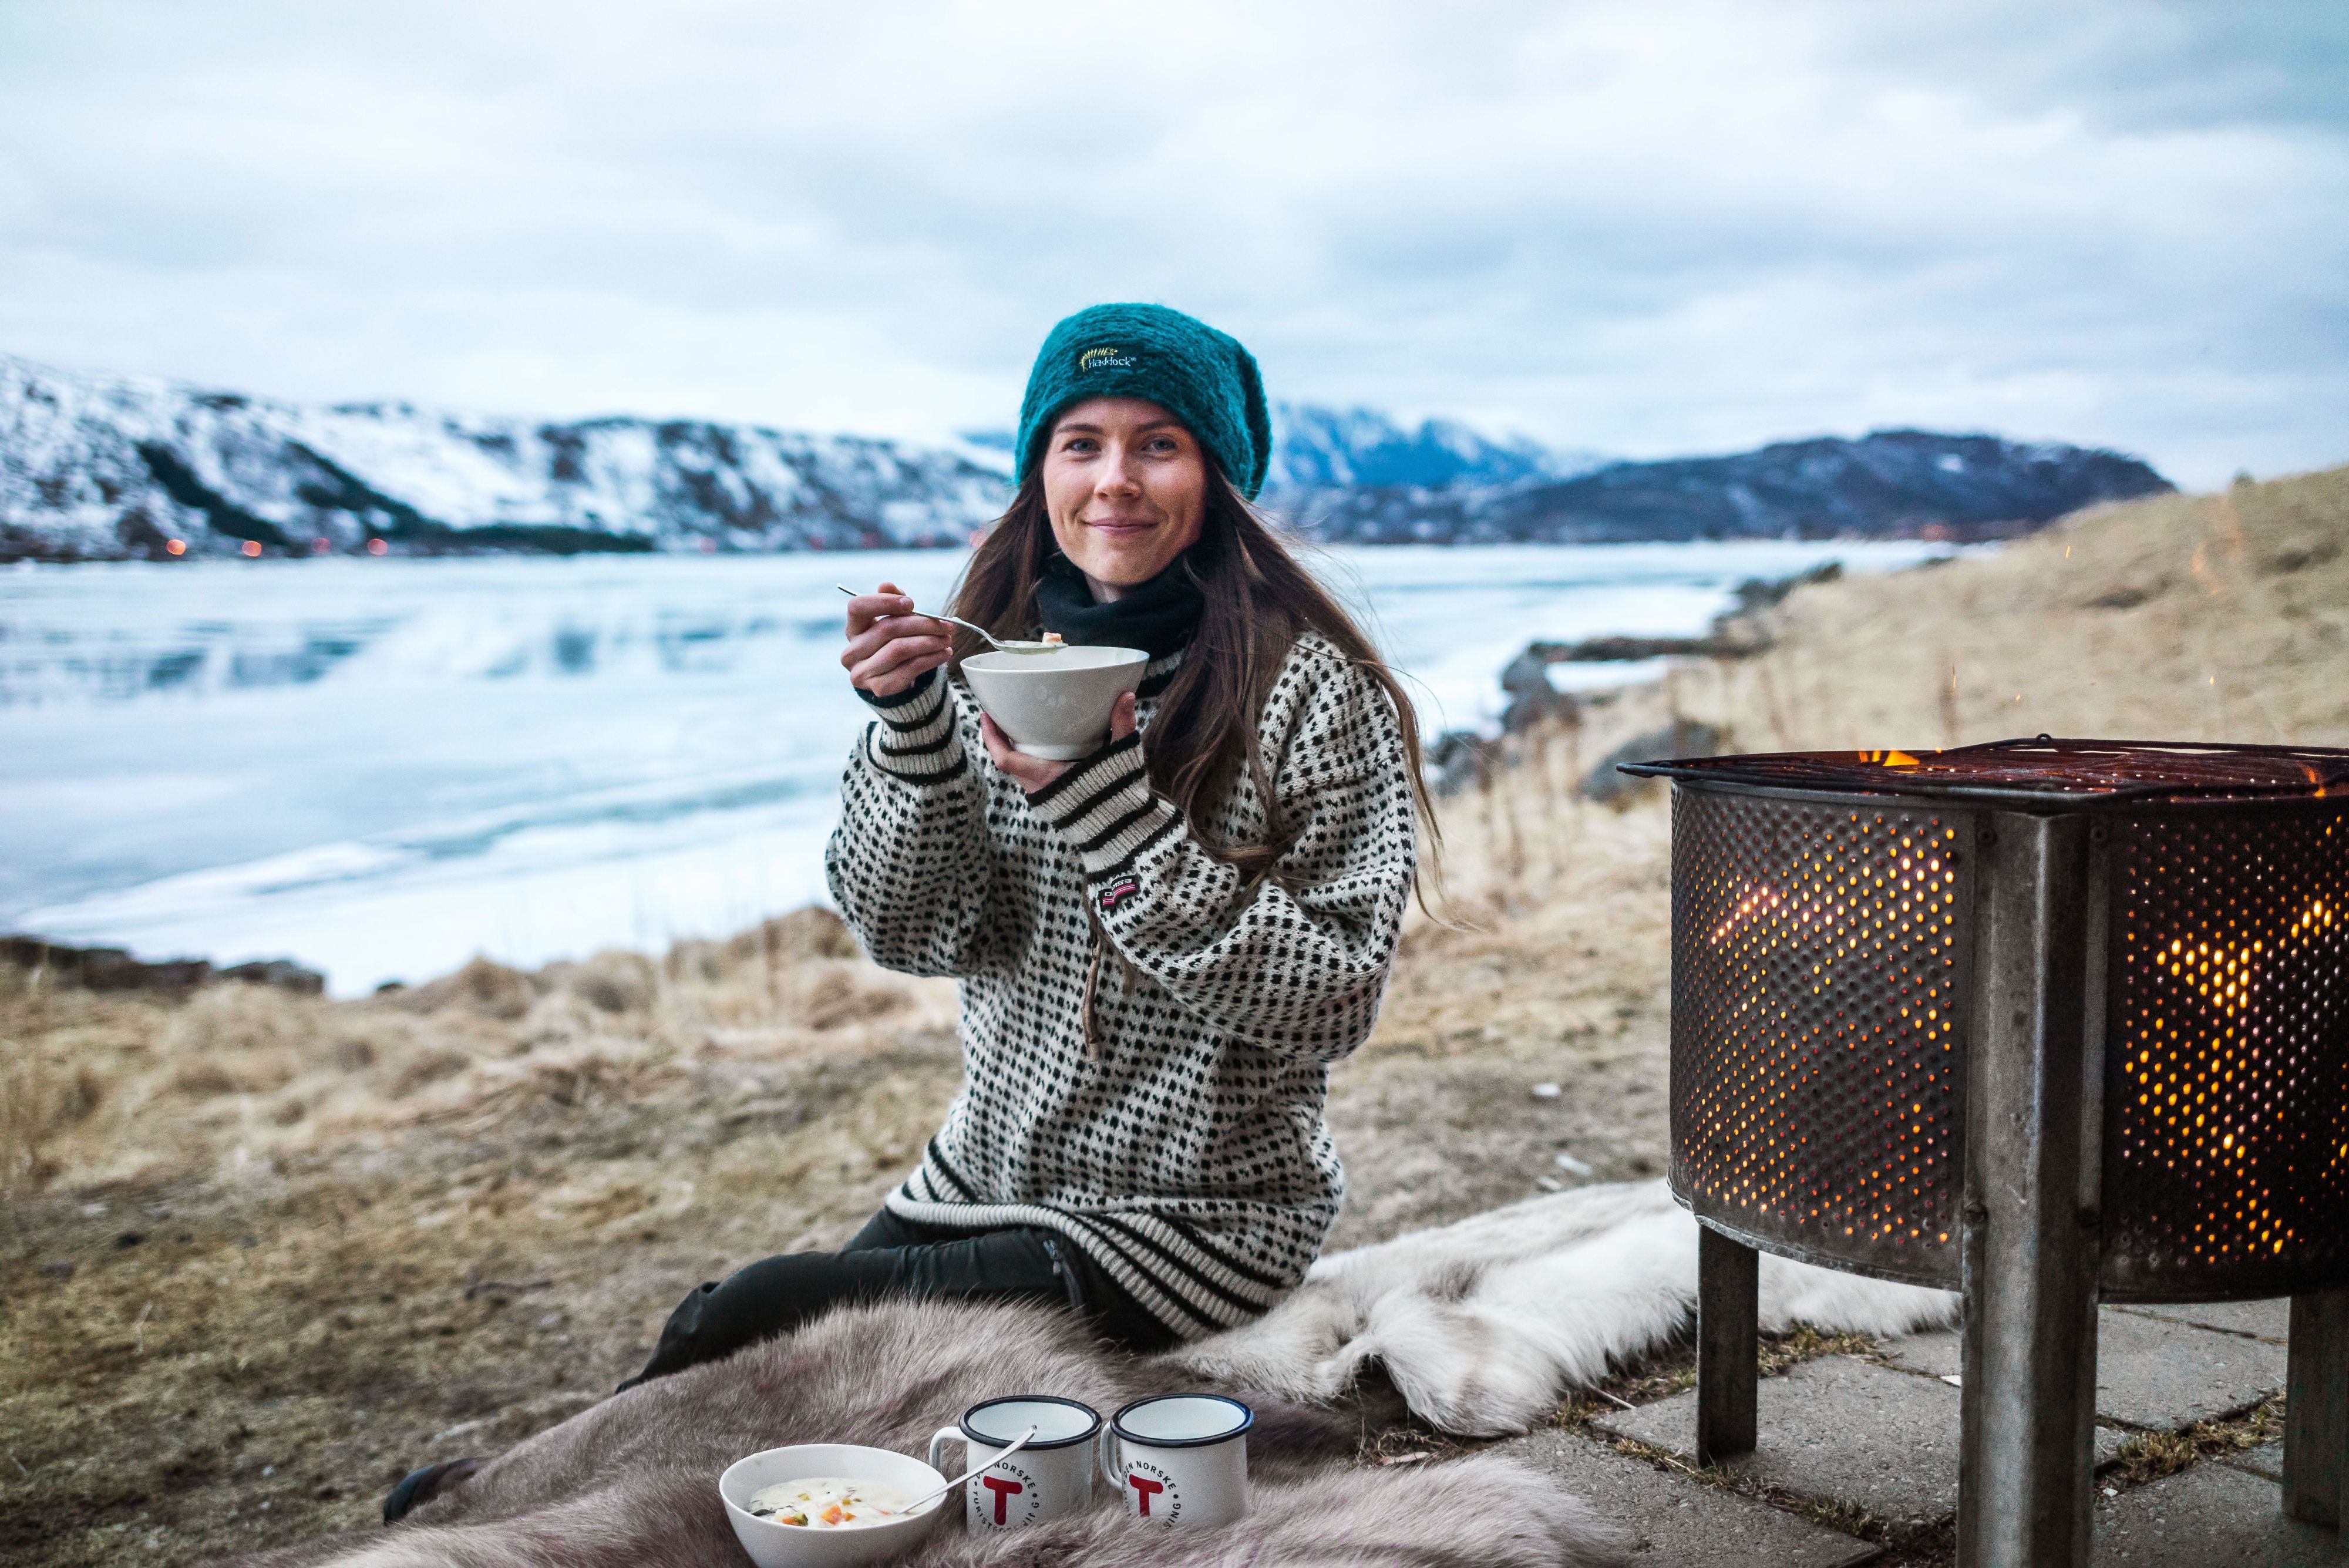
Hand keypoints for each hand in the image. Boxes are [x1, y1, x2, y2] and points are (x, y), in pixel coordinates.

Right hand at [840, 581, 951, 696]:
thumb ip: (893, 602)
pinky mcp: (878, 688)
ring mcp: (862, 672)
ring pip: (899, 649)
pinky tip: (944, 654)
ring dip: (929, 642)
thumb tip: (886, 585)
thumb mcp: (895, 620)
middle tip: (946, 625)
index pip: (857, 607)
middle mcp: (852, 651)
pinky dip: (931, 659)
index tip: (911, 604)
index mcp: (853, 629)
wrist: (897, 679)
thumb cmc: (896, 642)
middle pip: (887, 629)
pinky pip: (909, 669)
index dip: (884, 602)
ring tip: (947, 639)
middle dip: (921, 624)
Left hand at [981, 691, 1137, 791]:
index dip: (991, 737)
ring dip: (1013, 749)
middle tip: (1000, 713)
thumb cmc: (1118, 798)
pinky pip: (1030, 778)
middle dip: (1000, 738)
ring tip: (1016, 726)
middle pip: (1007, 762)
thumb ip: (1122, 725)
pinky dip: (1027, 760)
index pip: (1005, 759)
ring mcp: (1044, 798)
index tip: (986, 714)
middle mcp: (1040, 789)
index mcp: (1048, 778)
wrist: (1124, 833)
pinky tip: (1039, 746)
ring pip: (1018, 771)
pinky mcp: (1052, 801)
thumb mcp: (1120, 757)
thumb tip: (1127, 695)